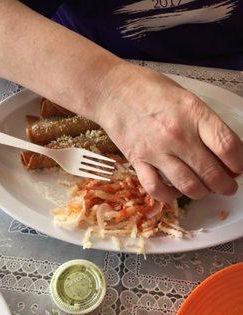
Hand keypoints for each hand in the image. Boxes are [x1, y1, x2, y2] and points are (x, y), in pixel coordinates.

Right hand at [94, 62, 242, 201]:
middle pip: (211, 172)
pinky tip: (175, 194)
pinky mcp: (138, 161)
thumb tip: (220, 148)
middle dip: (225, 185)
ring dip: (203, 193)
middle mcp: (177, 135)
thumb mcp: (185, 96)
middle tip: (228, 186)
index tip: (238, 168)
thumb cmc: (149, 89)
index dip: (239, 162)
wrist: (112, 91)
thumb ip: (204, 122)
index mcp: (193, 113)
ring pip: (188, 186)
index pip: (228, 146)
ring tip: (206, 191)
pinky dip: (169, 197)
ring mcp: (156, 151)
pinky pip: (156, 189)